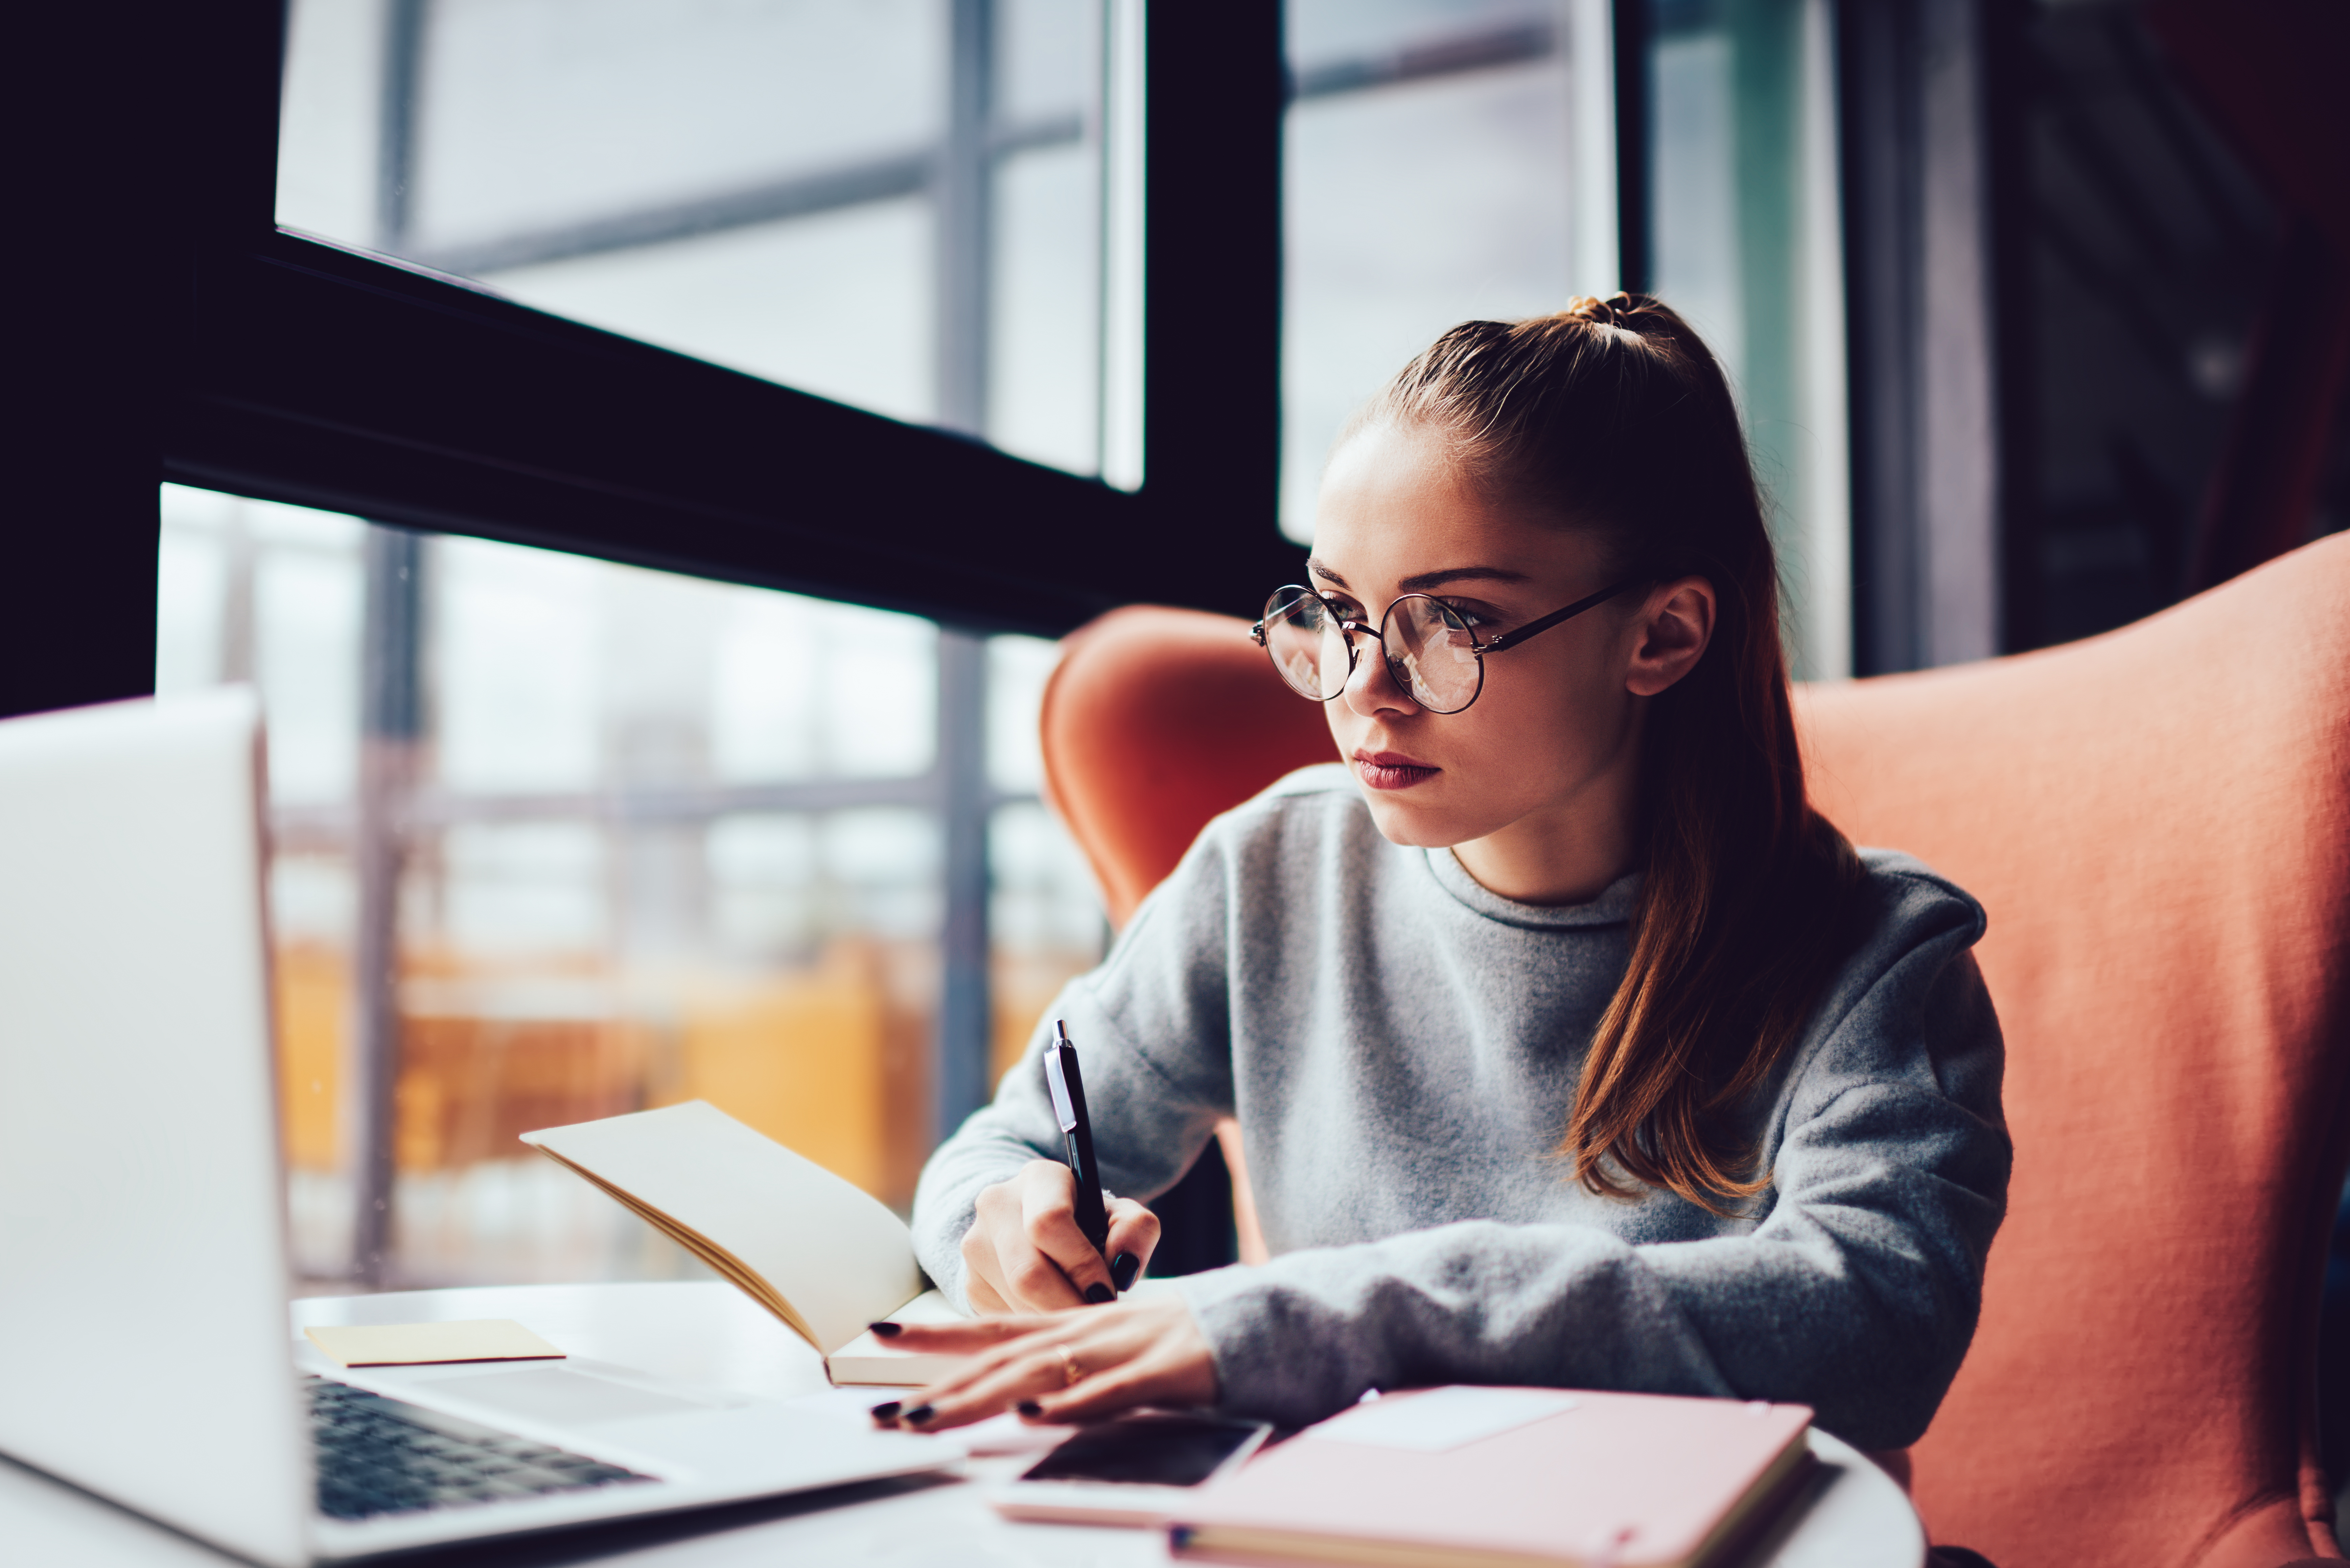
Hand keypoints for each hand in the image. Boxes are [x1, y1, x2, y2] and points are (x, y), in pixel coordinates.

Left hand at [869, 1292, 1216, 1431]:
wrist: (1275, 1317)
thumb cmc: (1198, 1340)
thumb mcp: (1127, 1348)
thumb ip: (1081, 1368)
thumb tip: (1031, 1398)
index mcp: (1081, 1324)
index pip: (994, 1327)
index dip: (936, 1333)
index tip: (877, 1337)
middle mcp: (1093, 1330)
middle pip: (1001, 1355)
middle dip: (935, 1385)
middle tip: (879, 1416)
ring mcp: (1129, 1348)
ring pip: (1039, 1373)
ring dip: (978, 1399)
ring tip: (925, 1422)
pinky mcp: (1166, 1371)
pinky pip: (1110, 1393)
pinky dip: (1068, 1406)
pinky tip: (1031, 1420)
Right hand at [961, 1159, 1160, 1313]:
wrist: (1032, 1222)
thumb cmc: (1085, 1221)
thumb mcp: (1118, 1215)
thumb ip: (1136, 1231)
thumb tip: (1123, 1266)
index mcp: (1039, 1179)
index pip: (1049, 1222)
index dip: (1081, 1265)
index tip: (1106, 1292)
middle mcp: (996, 1205)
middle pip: (1027, 1272)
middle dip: (1068, 1305)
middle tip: (1095, 1319)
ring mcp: (976, 1245)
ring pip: (1016, 1302)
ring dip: (1054, 1320)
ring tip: (1079, 1314)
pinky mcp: (970, 1282)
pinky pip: (1005, 1318)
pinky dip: (1036, 1325)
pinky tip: (1054, 1315)